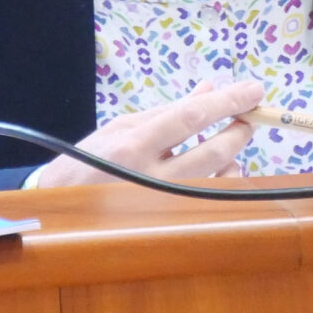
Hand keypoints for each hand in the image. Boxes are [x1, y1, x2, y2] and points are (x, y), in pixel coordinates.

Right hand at [27, 79, 263, 188]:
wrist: (58, 206)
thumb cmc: (90, 160)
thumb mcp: (123, 126)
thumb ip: (169, 110)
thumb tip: (209, 89)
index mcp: (133, 144)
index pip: (191, 118)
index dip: (227, 102)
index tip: (254, 91)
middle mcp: (149, 177)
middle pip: (211, 153)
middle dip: (238, 131)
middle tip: (250, 116)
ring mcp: (161, 205)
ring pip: (215, 181)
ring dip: (233, 156)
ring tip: (232, 140)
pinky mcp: (168, 223)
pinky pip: (208, 201)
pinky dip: (221, 181)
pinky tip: (221, 170)